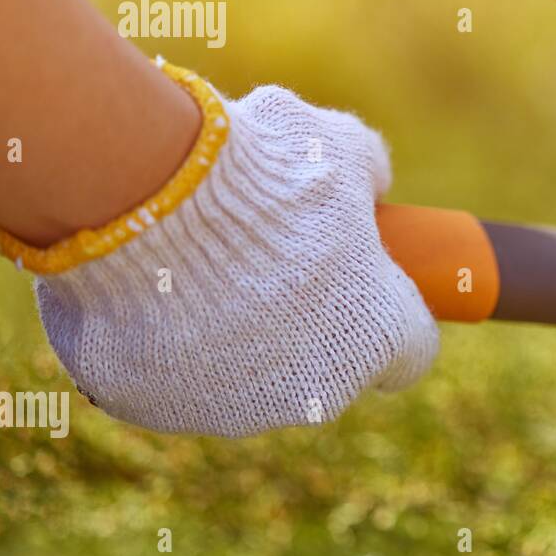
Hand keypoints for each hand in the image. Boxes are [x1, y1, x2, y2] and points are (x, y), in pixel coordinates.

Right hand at [29, 69, 439, 435]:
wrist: (144, 194)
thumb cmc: (260, 173)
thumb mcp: (337, 145)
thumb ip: (370, 168)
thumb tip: (374, 184)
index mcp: (376, 339)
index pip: (410, 351)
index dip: (392, 315)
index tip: (369, 287)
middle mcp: (313, 393)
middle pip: (327, 371)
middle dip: (307, 326)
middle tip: (271, 265)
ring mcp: (231, 410)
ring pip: (246, 381)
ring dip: (236, 340)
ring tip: (201, 269)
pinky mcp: (157, 408)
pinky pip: (168, 377)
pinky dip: (164, 344)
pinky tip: (150, 292)